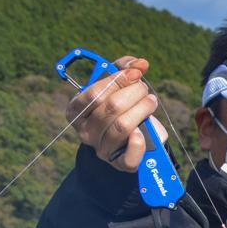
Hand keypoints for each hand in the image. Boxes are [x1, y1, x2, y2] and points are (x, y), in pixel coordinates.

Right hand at [67, 55, 166, 172]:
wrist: (132, 138)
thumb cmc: (121, 107)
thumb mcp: (118, 86)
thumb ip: (125, 68)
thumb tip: (140, 63)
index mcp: (76, 110)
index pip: (94, 93)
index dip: (118, 80)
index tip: (137, 73)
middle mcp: (84, 132)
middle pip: (111, 108)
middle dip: (134, 93)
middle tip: (144, 90)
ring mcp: (101, 149)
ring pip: (123, 127)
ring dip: (142, 110)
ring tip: (150, 102)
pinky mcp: (119, 164)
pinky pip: (129, 155)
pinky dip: (139, 141)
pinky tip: (143, 130)